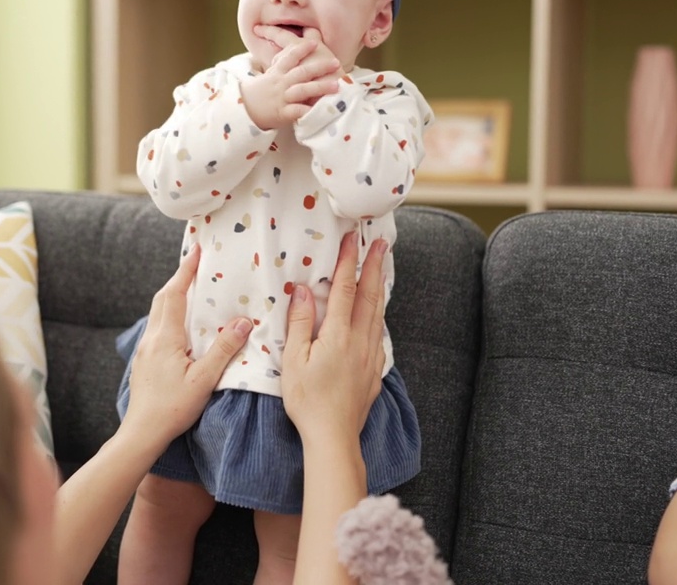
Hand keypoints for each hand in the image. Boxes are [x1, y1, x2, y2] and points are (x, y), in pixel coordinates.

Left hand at [121, 244, 251, 446]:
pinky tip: (180, 324)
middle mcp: (152, 338)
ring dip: (172, 295)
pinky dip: (168, 313)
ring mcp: (144, 349)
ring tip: (190, 288)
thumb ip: (223, 350)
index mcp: (166, 338)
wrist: (141, 432)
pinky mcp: (143, 360)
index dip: (186, 271)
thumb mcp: (203, 380)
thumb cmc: (172, 408)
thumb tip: (242, 322)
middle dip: (178, 278)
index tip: (196, 251)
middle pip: (162, 298)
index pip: (175, 294)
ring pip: (157, 312)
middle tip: (195, 264)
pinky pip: (156, 326)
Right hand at [241, 26, 341, 129]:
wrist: (244, 110)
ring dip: (320, 87)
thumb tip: (294, 47)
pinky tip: (320, 110)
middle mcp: (281, 83)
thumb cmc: (262, 91)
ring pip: (302, 90)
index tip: (314, 43)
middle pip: (301, 72)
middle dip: (320, 66)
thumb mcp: (271, 74)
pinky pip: (297, 111)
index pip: (290, 57)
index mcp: (278, 72)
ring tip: (336, 86)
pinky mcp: (283, 113)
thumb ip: (284, 64)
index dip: (301, 49)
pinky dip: (308, 111)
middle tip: (336, 62)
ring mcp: (282, 97)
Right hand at [281, 231, 387, 442]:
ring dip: (380, 288)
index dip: (349, 261)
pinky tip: (377, 314)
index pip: (345, 289)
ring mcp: (370, 356)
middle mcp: (360, 341)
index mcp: (338, 335)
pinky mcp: (374, 371)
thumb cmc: (308, 401)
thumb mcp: (294, 360)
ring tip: (383, 268)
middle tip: (382, 243)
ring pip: (378, 314)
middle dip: (375, 266)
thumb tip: (302, 291)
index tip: (353, 238)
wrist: (333, 437)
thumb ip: (300, 323)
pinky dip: (379, 315)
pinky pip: (379, 334)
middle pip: (370, 295)